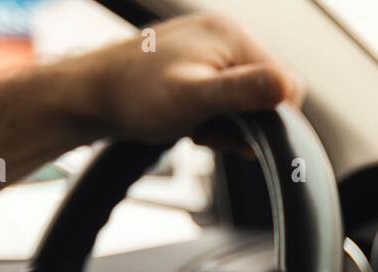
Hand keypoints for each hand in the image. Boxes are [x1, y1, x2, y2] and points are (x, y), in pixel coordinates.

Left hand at [64, 12, 303, 143]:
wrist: (89, 96)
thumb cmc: (134, 97)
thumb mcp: (193, 98)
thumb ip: (242, 92)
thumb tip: (286, 88)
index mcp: (233, 35)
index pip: (288, 85)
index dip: (269, 118)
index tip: (234, 131)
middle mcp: (226, 34)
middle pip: (269, 92)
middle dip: (247, 121)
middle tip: (208, 128)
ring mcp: (213, 47)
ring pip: (250, 98)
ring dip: (230, 121)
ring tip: (195, 124)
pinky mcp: (201, 62)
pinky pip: (229, 95)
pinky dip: (216, 115)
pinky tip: (191, 119)